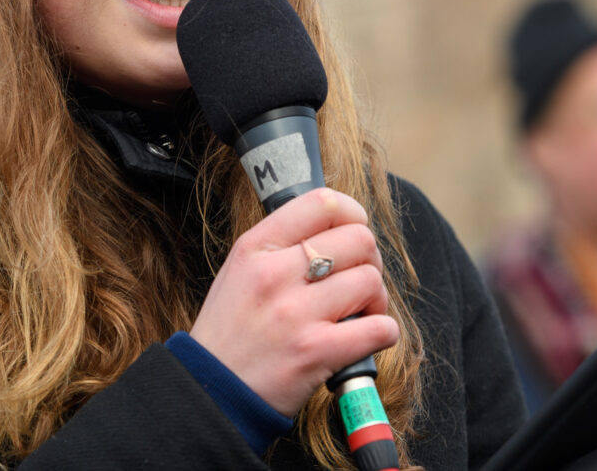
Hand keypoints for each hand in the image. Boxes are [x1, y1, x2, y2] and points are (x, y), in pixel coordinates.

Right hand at [189, 188, 399, 414]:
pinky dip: (384, 332)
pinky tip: (368, 336)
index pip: (322, 203)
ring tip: (360, 312)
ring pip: (371, 281)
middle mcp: (275, 274)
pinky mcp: (316, 352)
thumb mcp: (239, 271)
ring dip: (376, 298)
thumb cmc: (230, 333)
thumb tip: (336, 229)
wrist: (211, 393)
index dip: (352, 214)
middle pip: (359, 239)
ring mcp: (296, 313)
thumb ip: (281, 245)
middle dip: (370, 259)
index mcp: (256, 248)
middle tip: (358, 280)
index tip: (355, 230)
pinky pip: (378, 328)